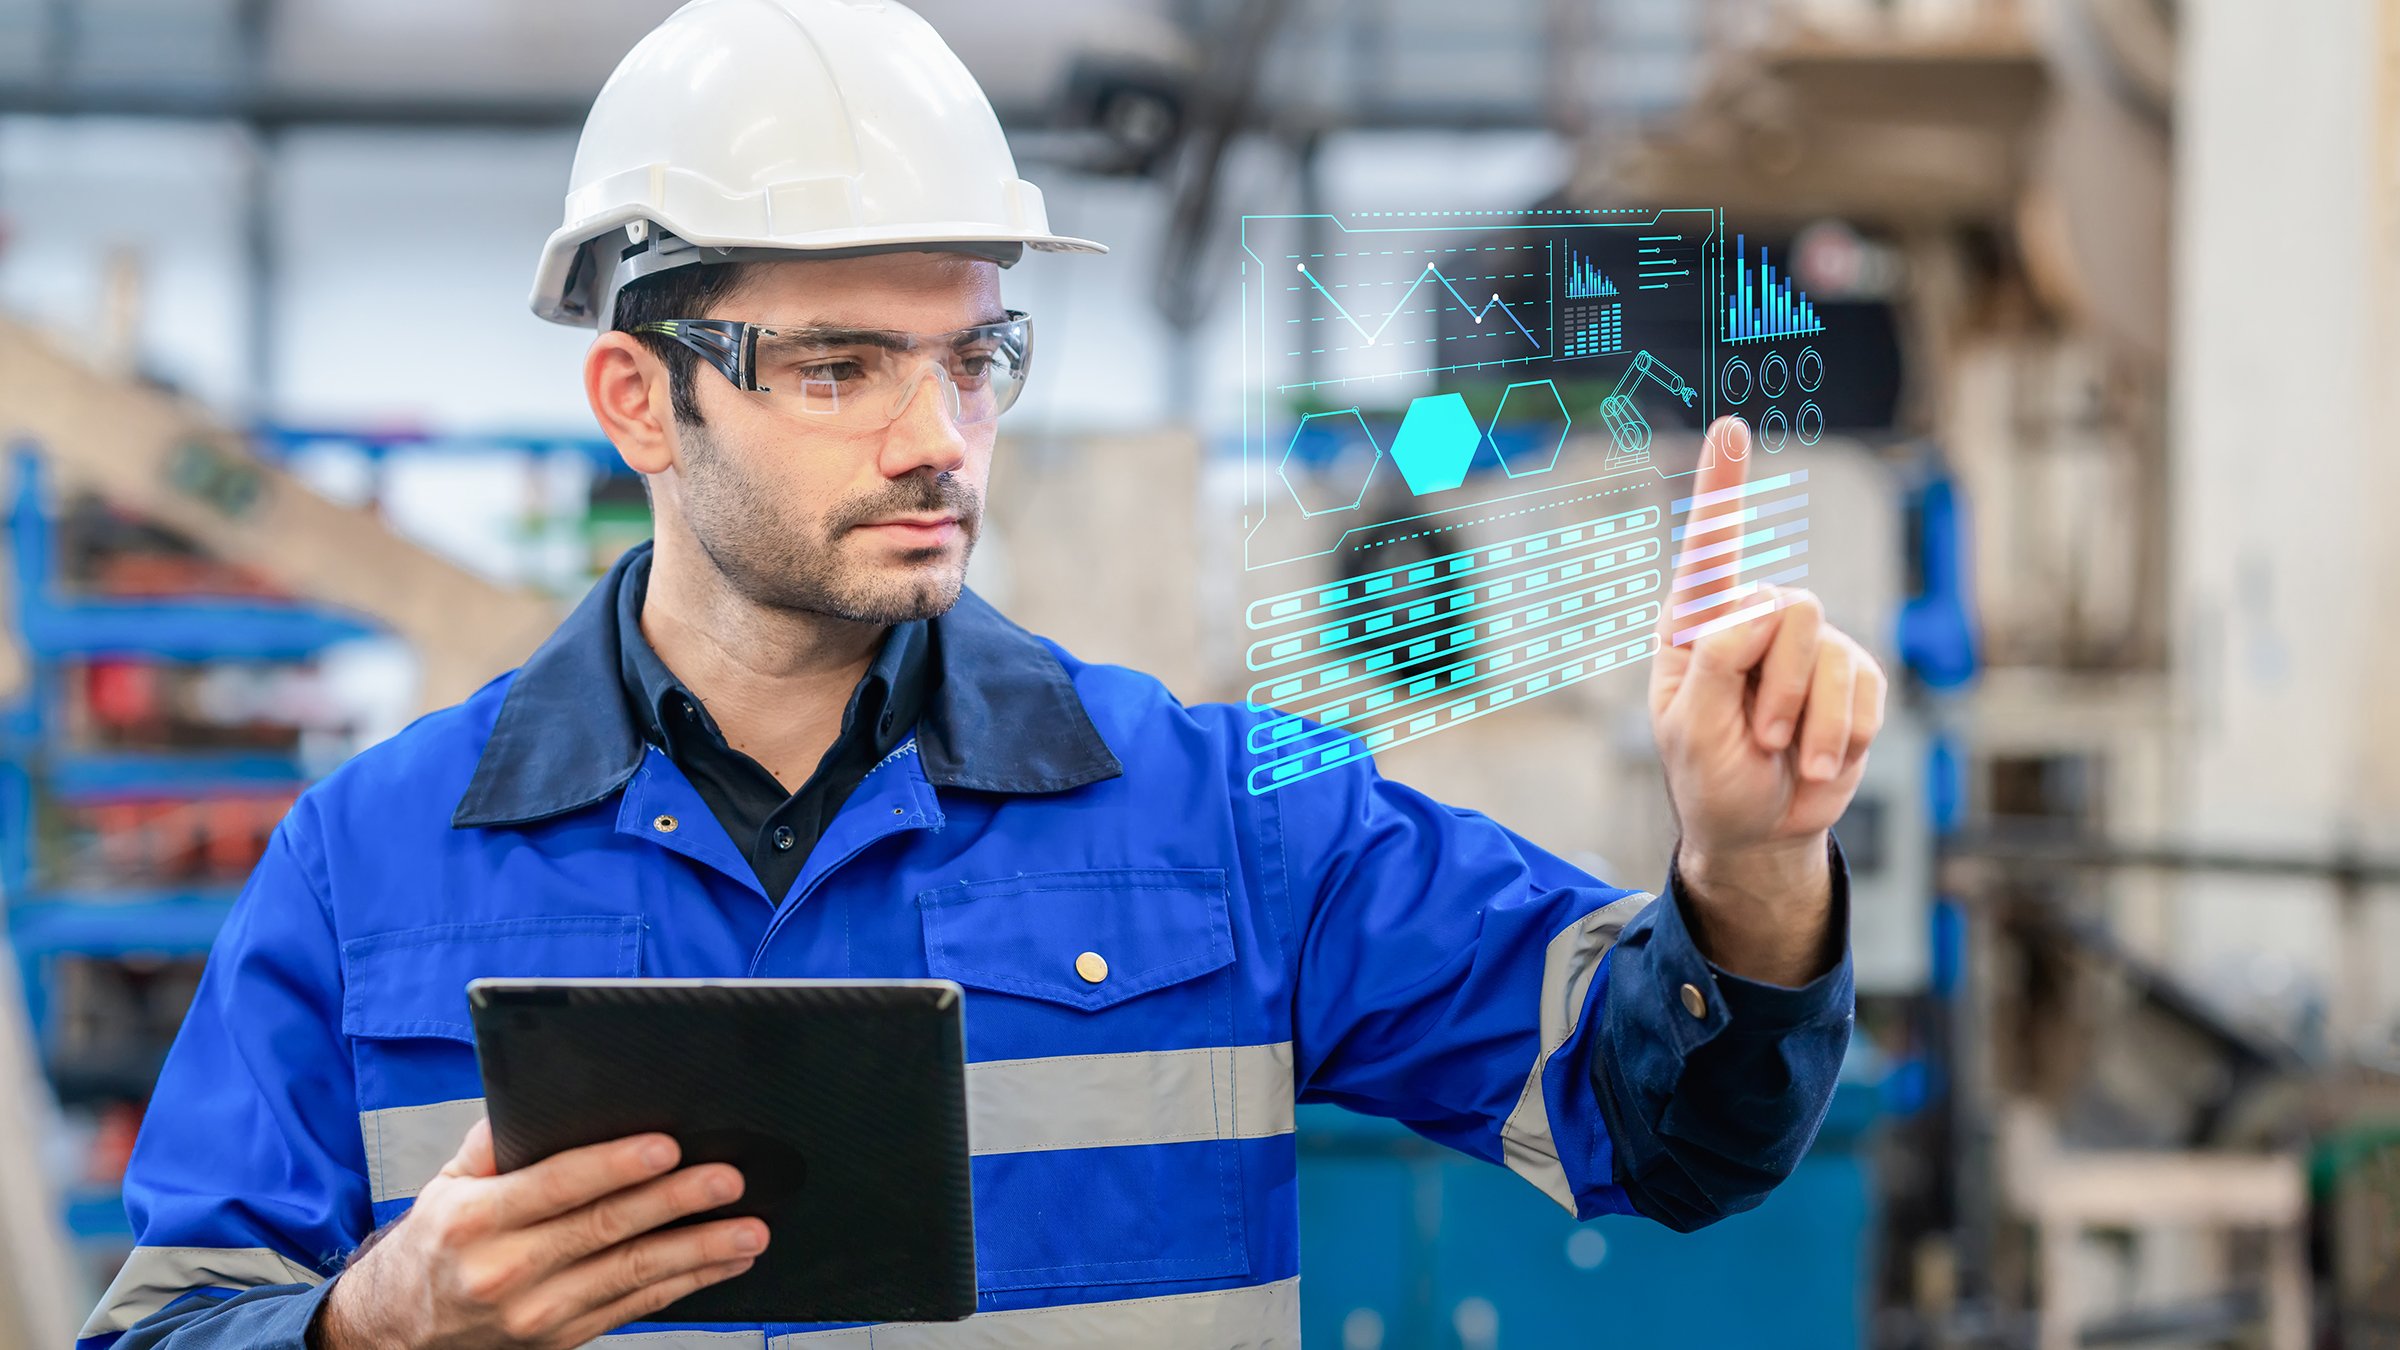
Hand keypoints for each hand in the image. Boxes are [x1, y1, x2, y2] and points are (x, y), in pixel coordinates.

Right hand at [314, 1119, 765, 1349]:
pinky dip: (686, 1283)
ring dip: (700, 1250)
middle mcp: (507, 1271)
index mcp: (476, 1220)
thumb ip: (492, 1142)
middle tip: (728, 1179)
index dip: (615, 1165)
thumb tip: (541, 1096)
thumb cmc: (435, 1245)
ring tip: (750, 1230)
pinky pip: (636, 1307)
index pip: (557, 1186)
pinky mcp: (563, 1338)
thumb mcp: (446, 1186)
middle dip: (676, 1202)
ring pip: (633, 1275)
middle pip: (607, 1229)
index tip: (666, 1146)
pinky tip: (724, 1262)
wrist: (400, 1332)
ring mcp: (539, 1313)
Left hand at [1646, 417, 1885, 980]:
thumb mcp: (1691, 728)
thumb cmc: (1710, 779)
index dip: (1723, 485)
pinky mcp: (1852, 674)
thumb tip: (1763, 609)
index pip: (1710, 549)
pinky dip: (1843, 734)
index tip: (1732, 426)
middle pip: (1784, 608)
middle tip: (1757, 735)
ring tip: (1783, 752)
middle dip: (1775, 685)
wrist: (1762, 830)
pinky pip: (1863, 686)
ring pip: (1825, 648)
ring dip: (1807, 719)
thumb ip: (1717, 661)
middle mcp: (1753, 621)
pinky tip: (1819, 760)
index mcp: (1698, 626)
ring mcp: (1807, 647)